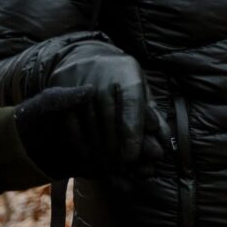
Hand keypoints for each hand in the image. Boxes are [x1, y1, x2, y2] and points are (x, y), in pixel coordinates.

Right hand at [16, 43, 168, 176]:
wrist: (86, 58)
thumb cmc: (121, 80)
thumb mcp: (140, 91)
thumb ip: (152, 115)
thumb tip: (165, 139)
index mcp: (127, 72)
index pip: (131, 104)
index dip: (132, 132)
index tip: (131, 156)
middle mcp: (103, 74)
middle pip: (109, 118)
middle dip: (116, 148)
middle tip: (122, 168)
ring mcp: (79, 82)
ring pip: (90, 124)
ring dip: (99, 150)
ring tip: (109, 167)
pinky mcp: (61, 90)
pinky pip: (70, 123)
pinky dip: (80, 143)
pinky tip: (89, 157)